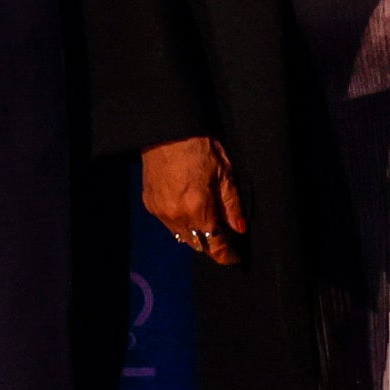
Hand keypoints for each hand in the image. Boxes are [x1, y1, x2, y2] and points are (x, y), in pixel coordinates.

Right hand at [140, 135, 245, 264]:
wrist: (167, 132)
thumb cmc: (198, 147)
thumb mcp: (224, 174)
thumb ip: (231, 205)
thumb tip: (240, 228)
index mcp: (198, 210)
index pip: (215, 246)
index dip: (227, 255)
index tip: (236, 257)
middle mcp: (177, 216)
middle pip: (198, 245)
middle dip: (212, 243)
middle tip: (224, 234)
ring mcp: (161, 212)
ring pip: (182, 236)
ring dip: (196, 234)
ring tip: (206, 219)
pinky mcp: (150, 205)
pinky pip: (169, 223)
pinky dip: (180, 222)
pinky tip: (188, 207)